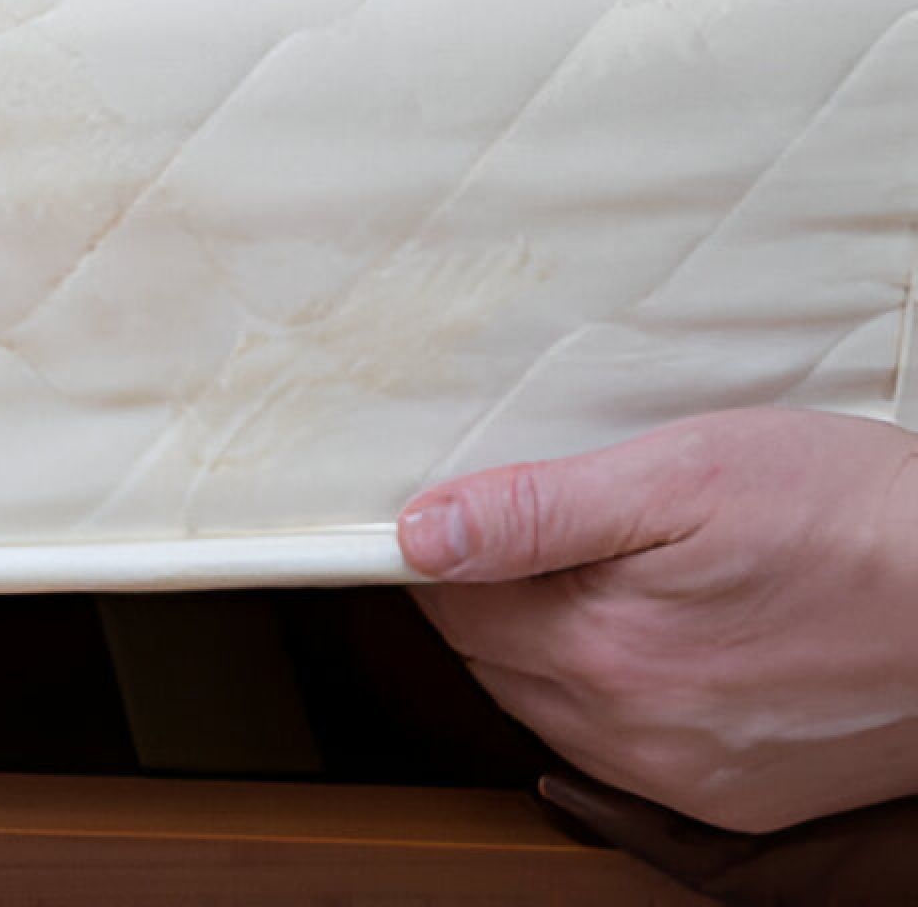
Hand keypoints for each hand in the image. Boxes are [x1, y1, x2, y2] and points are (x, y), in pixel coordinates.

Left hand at [400, 408, 917, 833]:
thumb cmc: (852, 520)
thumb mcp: (682, 473)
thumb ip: (536, 512)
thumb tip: (421, 536)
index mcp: (600, 650)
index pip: (453, 605)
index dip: (448, 549)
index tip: (467, 510)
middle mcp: (631, 733)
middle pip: (494, 661)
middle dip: (493, 599)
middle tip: (544, 532)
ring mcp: (684, 776)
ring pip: (551, 710)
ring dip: (548, 651)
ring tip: (607, 580)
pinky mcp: (735, 800)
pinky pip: (624, 755)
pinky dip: (613, 701)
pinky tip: (651, 648)